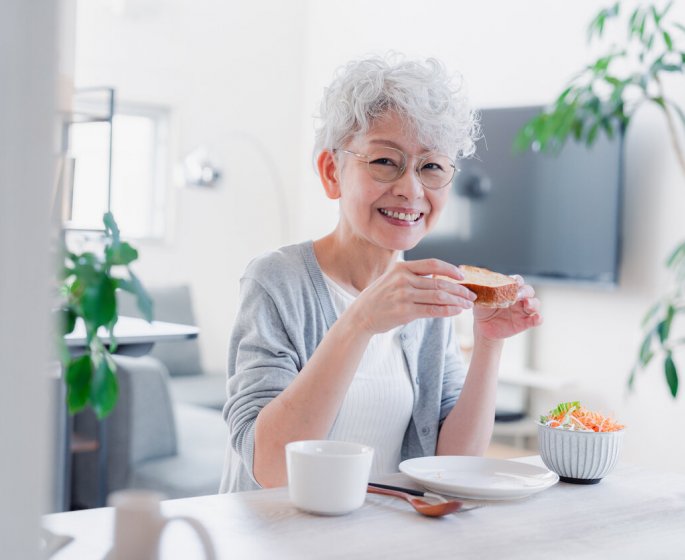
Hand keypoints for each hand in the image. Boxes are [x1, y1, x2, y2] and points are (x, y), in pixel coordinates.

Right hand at [350, 259, 476, 334]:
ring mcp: (403, 295)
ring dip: (457, 300)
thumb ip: (412, 276)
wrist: (360, 316)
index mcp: (401, 268)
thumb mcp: (392, 279)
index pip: (432, 264)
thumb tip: (438, 277)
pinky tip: (456, 311)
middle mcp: (403, 279)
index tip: (463, 275)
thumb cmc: (379, 298)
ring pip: (438, 296)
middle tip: (471, 295)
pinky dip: (447, 310)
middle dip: (459, 289)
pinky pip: (432, 310)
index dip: (450, 269)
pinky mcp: (404, 312)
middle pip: (439, 282)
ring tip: (467, 304)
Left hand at [472, 275, 542, 340]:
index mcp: (509, 290)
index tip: (514, 283)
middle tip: (518, 296)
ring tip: (527, 305)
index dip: (517, 281)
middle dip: (525, 292)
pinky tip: (536, 318)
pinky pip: (536, 319)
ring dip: (533, 303)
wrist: (483, 327)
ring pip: (535, 303)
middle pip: (528, 291)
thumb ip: (481, 293)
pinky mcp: (525, 322)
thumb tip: (475, 286)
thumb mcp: (480, 300)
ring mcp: (523, 310)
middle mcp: (518, 298)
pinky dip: (538, 318)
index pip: (517, 281)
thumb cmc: (483, 310)